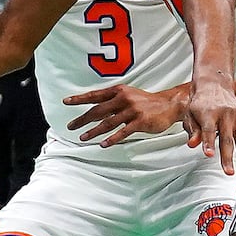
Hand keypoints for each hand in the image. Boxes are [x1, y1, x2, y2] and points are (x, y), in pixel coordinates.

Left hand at [64, 84, 186, 145]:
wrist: (169, 105)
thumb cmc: (147, 103)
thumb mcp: (129, 96)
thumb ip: (113, 102)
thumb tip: (96, 111)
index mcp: (119, 91)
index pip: (95, 95)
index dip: (80, 98)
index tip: (66, 101)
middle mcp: (123, 98)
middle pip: (98, 110)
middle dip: (82, 119)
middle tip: (71, 126)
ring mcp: (132, 110)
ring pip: (107, 122)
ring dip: (93, 131)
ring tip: (83, 137)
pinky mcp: (140, 121)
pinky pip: (122, 132)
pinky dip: (112, 139)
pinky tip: (103, 144)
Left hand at [184, 81, 235, 179]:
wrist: (215, 86)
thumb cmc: (201, 104)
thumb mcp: (191, 114)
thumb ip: (193, 131)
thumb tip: (193, 145)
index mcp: (210, 112)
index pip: (209, 129)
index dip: (209, 142)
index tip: (209, 154)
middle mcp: (227, 114)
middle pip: (229, 139)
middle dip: (230, 158)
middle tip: (229, 173)